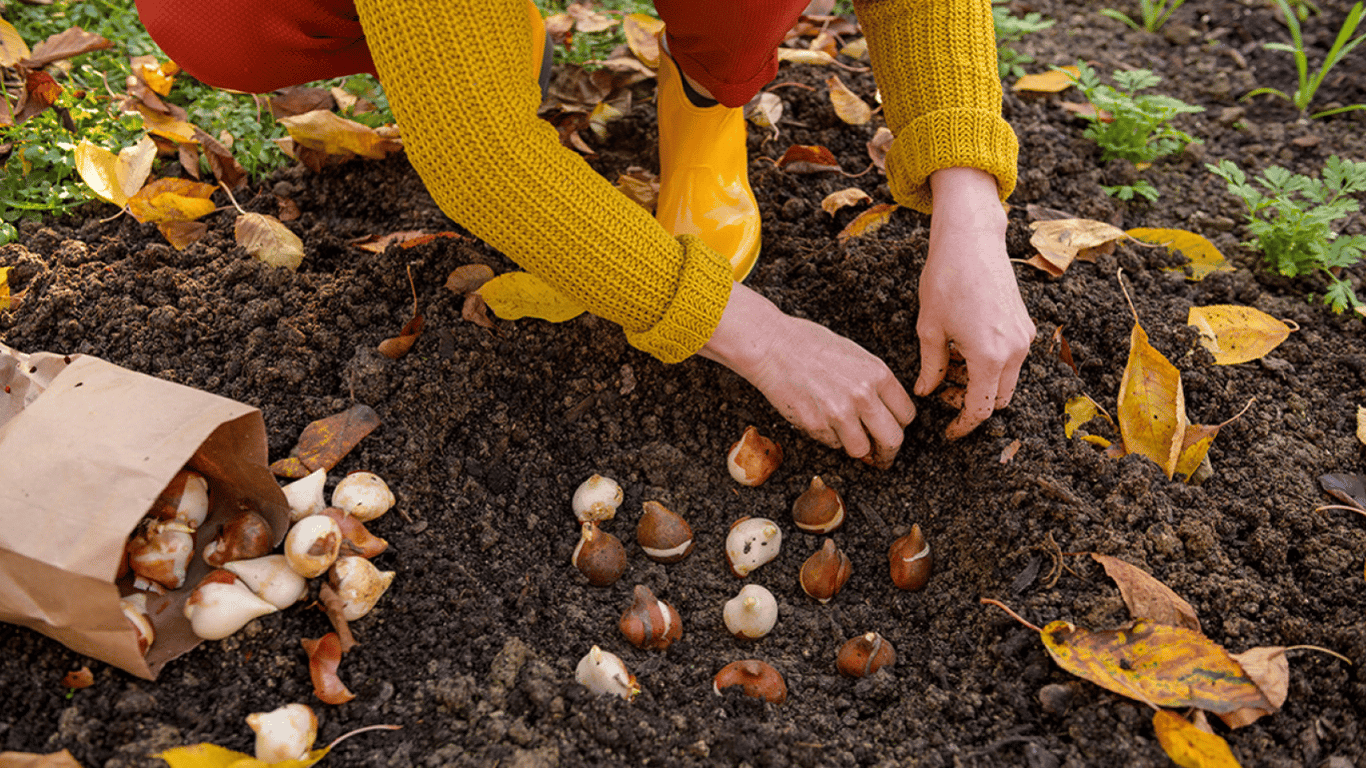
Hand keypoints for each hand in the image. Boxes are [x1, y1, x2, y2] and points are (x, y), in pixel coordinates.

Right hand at [699, 283, 915, 467]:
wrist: (773, 346)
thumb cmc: (809, 344)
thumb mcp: (855, 355)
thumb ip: (874, 383)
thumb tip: (884, 410)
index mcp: (878, 374)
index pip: (906, 414)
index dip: (900, 426)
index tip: (894, 430)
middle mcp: (863, 396)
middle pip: (893, 440)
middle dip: (888, 452)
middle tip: (881, 455)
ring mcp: (839, 413)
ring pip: (862, 450)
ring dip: (856, 448)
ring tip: (847, 437)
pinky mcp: (816, 426)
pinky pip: (832, 444)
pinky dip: (829, 438)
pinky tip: (820, 418)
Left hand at [916, 167, 1034, 438]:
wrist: (971, 240)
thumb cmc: (945, 280)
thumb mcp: (929, 329)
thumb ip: (931, 367)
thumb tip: (926, 392)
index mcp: (990, 358)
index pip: (980, 410)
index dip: (963, 426)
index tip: (947, 431)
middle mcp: (1015, 351)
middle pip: (998, 400)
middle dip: (972, 405)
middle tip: (943, 395)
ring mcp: (1024, 337)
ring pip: (1006, 381)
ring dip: (982, 385)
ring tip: (950, 370)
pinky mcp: (1025, 324)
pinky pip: (1012, 359)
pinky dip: (991, 366)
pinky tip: (964, 351)